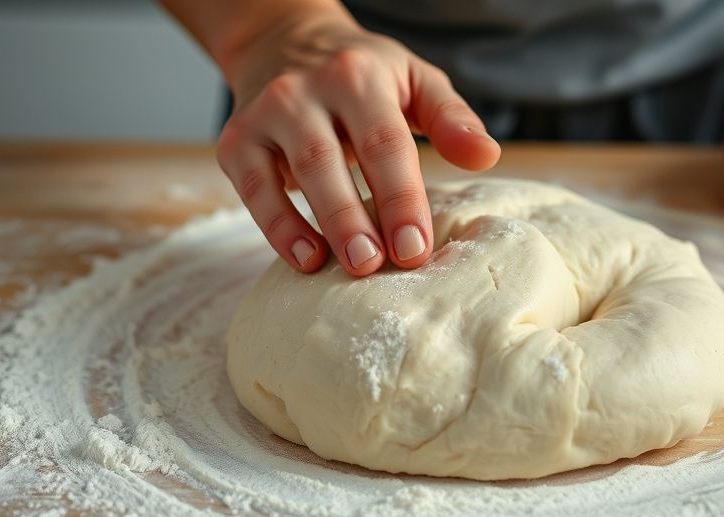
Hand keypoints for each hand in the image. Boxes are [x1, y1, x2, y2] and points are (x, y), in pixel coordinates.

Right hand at [216, 12, 500, 275]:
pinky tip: (305, 260)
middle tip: (380, 266)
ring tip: (349, 268)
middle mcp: (305, 91)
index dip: (401, 199)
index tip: (417, 250)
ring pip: (292, 175)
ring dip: (321, 226)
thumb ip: (452, 119)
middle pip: (331, 161)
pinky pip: (252, 190)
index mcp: (358, 77)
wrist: (284, 42)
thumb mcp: (415, 80)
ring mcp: (266, 115)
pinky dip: (276, 228)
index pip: (384, 143)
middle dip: (356, 219)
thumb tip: (487, 156)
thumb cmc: (363, 75)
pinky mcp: (236, 141)